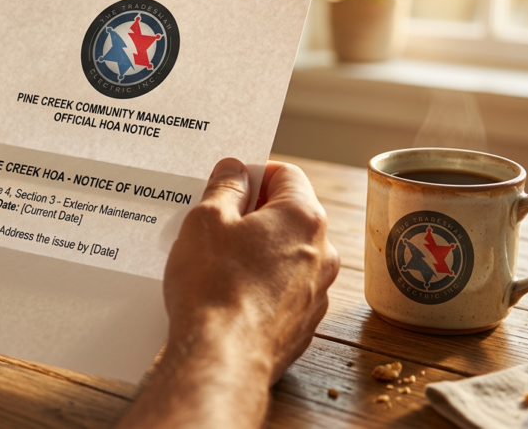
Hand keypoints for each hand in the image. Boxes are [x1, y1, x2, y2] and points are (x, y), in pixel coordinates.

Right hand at [165, 158, 339, 379]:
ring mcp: (317, 291)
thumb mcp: (206, 220)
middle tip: (217, 224)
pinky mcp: (304, 323)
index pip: (286, 174)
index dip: (254, 173)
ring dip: (259, 251)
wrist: (222, 357)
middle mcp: (322, 252)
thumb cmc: (213, 286)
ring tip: (219, 263)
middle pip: (290, 215)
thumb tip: (235, 171)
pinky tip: (230, 294)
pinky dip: (262, 285)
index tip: (229, 185)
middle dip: (255, 214)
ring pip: (288, 254)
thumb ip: (225, 187)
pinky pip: (285, 290)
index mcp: (303, 217)